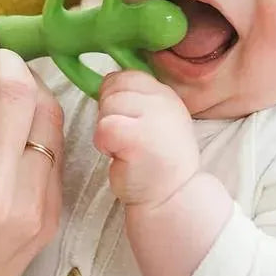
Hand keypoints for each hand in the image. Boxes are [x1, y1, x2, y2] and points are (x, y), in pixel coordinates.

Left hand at [93, 70, 199, 208]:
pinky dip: (103, 143)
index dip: (117, 96)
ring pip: (106, 105)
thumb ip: (137, 98)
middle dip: (109, 112)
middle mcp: (163, 101)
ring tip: (124, 148)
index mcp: (166, 94)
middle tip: (125, 139)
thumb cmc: (156, 163)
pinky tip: (118, 156)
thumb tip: (106, 81)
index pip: (128, 76)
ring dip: (106, 129)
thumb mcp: (155, 120)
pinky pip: (103, 127)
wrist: (172, 200)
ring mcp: (152, 118)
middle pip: (113, 88)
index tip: (126, 120)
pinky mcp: (136, 138)